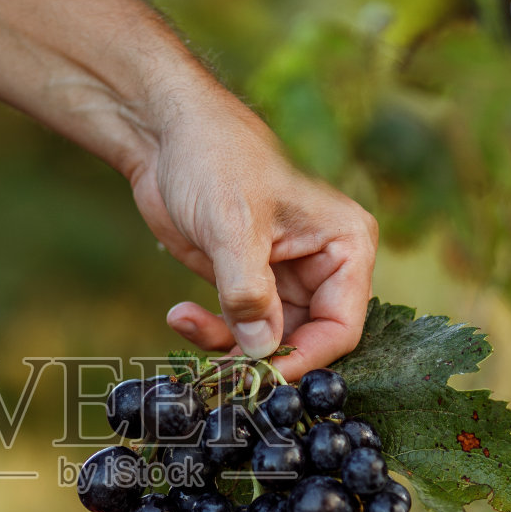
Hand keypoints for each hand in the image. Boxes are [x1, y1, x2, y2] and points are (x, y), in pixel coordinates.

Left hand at [128, 91, 378, 378]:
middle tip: (218, 368)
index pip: (341, 326)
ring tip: (187, 324)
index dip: (305, 358)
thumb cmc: (213, 158)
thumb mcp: (233, 225)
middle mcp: (324, 266)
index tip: (263, 377)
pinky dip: (212, 331)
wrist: (165, 135)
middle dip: (260, 358)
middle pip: (305, 340)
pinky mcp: (248, 283)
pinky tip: (179, 315)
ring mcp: (285, 277)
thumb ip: (250, 291)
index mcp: (346, 245)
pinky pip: (240, 327)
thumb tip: (262, 350)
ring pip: (269, 341)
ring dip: (228, 345)